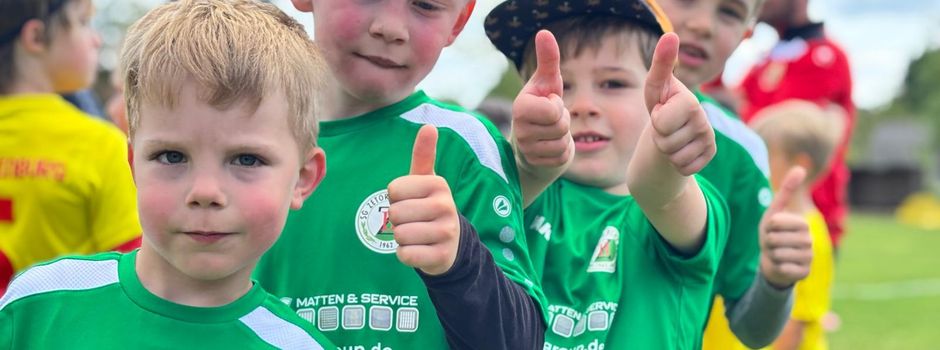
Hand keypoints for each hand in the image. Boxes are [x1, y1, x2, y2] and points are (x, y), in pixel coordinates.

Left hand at [387, 125, 460, 275]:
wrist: (451, 244)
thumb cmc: (429, 206)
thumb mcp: (427, 181)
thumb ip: (424, 154)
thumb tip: (429, 126)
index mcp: (439, 184)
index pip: (393, 189)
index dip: (395, 198)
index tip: (410, 201)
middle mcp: (446, 206)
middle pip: (395, 212)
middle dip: (397, 219)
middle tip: (413, 220)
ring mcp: (446, 232)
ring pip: (399, 235)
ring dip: (401, 238)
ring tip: (417, 234)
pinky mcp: (441, 256)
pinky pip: (405, 255)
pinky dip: (405, 254)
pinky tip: (419, 249)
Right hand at [511, 30, 572, 168]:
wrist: (534, 144)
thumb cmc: (542, 108)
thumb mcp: (547, 83)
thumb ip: (548, 60)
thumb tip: (544, 32)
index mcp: (520, 106)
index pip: (553, 110)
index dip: (557, 107)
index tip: (549, 105)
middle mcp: (519, 129)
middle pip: (560, 126)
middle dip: (563, 122)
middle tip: (551, 121)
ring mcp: (525, 150)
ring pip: (562, 143)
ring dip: (563, 138)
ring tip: (550, 133)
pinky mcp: (535, 165)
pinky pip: (561, 159)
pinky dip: (561, 153)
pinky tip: (550, 148)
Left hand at [644, 32, 715, 175]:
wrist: (670, 133)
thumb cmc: (661, 105)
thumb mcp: (655, 86)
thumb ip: (661, 63)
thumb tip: (671, 35)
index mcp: (689, 101)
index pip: (662, 122)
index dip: (657, 119)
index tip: (662, 109)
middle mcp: (704, 118)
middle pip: (666, 141)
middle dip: (659, 137)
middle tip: (664, 127)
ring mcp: (709, 137)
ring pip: (675, 156)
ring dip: (667, 150)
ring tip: (670, 137)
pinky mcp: (709, 154)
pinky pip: (684, 168)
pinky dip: (677, 163)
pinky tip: (680, 150)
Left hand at [760, 166, 812, 288]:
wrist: (773, 261)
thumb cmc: (773, 234)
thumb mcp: (775, 212)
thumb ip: (786, 191)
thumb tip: (800, 168)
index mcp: (803, 224)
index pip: (776, 222)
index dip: (769, 226)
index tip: (772, 229)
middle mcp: (810, 240)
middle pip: (775, 239)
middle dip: (768, 241)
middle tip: (772, 243)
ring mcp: (809, 257)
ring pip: (778, 254)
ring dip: (771, 255)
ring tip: (776, 253)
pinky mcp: (804, 273)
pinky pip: (783, 268)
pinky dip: (776, 266)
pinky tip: (781, 265)